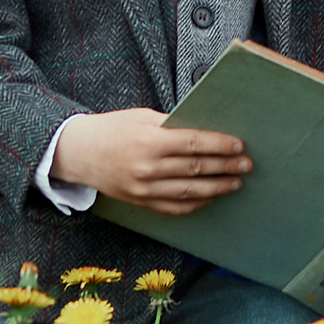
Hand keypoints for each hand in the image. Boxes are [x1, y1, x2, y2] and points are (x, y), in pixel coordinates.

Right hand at [53, 109, 250, 216]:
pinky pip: (174, 207)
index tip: (238, 145)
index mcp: (148, 141)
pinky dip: (195, 203)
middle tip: (246, 164)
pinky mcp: (140, 202)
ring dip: (217, 187)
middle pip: (196, 169)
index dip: (219, 145)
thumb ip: (171, 125)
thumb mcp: (141, 117)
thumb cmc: (111, 129)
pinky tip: (210, 196)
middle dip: (225, 167)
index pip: (193, 144)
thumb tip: (204, 131)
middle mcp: (147, 168)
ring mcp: (143, 189)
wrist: (77, 152)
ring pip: (189, 191)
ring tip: (235, 182)